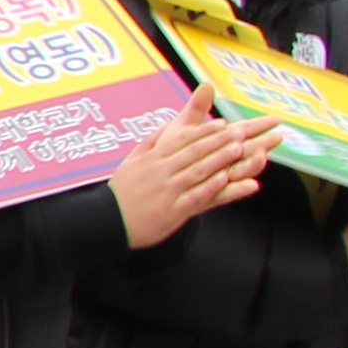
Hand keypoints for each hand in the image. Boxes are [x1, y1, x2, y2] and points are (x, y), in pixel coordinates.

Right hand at [107, 102, 284, 248]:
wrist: (107, 223)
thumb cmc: (121, 194)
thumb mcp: (130, 163)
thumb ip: (149, 143)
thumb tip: (165, 125)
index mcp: (151, 159)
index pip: (181, 140)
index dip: (204, 131)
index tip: (222, 124)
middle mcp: (160, 171)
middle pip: (194, 152)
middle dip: (219, 140)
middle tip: (240, 131)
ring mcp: (166, 190)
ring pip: (198, 170)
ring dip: (220, 158)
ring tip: (239, 149)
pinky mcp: (172, 209)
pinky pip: (194, 195)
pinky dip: (210, 186)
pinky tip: (225, 178)